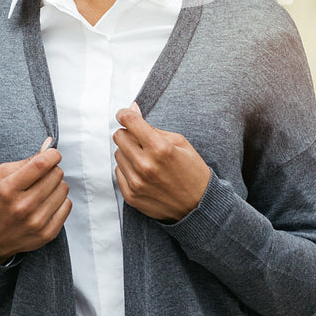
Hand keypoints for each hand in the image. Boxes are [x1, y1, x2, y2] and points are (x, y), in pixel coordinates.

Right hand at [0, 143, 71, 263]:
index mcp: (8, 189)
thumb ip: (26, 161)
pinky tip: (47, 203)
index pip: (41, 164)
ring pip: (63, 189)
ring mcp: (37, 222)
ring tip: (43, 190)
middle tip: (42, 176)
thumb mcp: (0, 177)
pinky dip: (59, 201)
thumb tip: (49, 146)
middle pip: (56, 175)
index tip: (52, 154)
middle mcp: (23, 206)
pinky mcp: (48, 233)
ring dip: (56, 185)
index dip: (52, 155)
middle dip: (52, 170)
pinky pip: (67, 205)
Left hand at [112, 102, 210, 222]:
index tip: (124, 114)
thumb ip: (153, 127)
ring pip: (117, 154)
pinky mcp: (131, 195)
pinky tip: (143, 173)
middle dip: (128, 134)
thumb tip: (131, 110)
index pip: (130, 121)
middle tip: (141, 140)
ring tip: (146, 160)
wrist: (198, 206)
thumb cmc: (192, 171)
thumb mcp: (180, 143)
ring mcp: (136, 182)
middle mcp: (145, 165)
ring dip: (128, 153)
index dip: (124, 114)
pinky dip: (128, 169)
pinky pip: (118, 172)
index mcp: (160, 148)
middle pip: (119, 136)